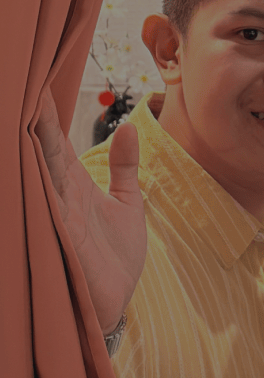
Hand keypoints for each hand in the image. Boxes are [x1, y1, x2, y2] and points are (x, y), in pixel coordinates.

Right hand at [33, 86, 146, 334]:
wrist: (117, 306)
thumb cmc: (116, 259)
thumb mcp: (127, 204)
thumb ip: (125, 167)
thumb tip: (130, 127)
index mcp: (71, 182)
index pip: (51, 136)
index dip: (43, 107)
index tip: (36, 72)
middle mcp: (56, 192)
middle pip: (36, 144)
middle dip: (28, 112)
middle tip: (20, 74)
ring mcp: (54, 212)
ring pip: (33, 167)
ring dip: (26, 138)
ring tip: (20, 102)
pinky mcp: (58, 235)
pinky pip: (41, 202)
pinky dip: (33, 180)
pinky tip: (26, 154)